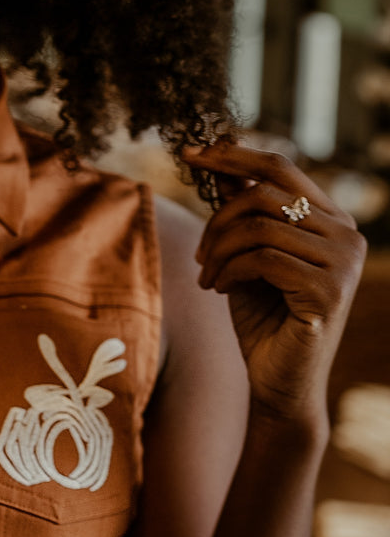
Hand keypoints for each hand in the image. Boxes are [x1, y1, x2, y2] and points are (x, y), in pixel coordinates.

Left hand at [183, 143, 365, 427]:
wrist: (280, 383)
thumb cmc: (264, 318)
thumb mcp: (248, 254)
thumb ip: (244, 211)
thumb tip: (220, 161)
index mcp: (333, 219)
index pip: (280, 167)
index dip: (232, 155)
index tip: (189, 153)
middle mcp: (348, 234)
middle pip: (264, 194)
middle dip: (218, 219)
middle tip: (198, 254)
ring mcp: (344, 262)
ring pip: (259, 226)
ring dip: (218, 250)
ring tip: (206, 276)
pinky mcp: (329, 291)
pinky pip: (262, 258)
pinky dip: (228, 271)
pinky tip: (217, 289)